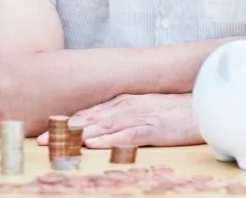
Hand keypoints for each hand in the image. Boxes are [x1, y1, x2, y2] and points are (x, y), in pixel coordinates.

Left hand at [37, 94, 202, 148]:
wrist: (203, 105)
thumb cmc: (175, 109)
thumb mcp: (144, 107)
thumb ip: (123, 112)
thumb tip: (103, 123)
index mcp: (123, 102)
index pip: (89, 113)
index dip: (66, 122)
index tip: (46, 131)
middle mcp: (126, 107)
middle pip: (90, 120)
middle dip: (64, 131)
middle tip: (42, 141)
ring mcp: (138, 117)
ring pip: (103, 127)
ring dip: (79, 136)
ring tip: (58, 144)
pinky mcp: (152, 129)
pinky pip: (126, 135)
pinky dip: (108, 140)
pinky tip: (93, 144)